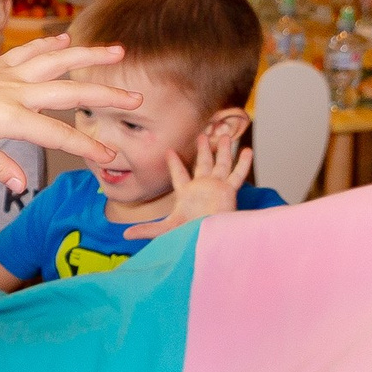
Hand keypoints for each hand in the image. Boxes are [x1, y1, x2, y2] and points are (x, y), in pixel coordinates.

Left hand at [0, 35, 137, 195]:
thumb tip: (20, 187)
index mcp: (7, 117)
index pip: (55, 135)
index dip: (83, 147)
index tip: (108, 156)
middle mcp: (12, 91)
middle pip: (67, 92)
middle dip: (104, 97)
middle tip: (137, 99)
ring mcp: (5, 73)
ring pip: (54, 61)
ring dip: (87, 56)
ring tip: (118, 52)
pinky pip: (29, 52)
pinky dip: (50, 45)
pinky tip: (68, 41)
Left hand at [122, 135, 250, 239]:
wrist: (209, 237)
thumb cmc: (189, 233)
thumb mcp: (166, 229)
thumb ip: (147, 230)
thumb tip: (124, 235)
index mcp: (186, 193)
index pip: (178, 174)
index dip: (174, 163)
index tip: (169, 150)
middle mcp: (203, 187)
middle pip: (202, 164)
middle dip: (203, 150)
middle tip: (202, 135)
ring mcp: (217, 187)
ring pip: (221, 164)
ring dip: (223, 150)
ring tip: (225, 134)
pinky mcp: (229, 191)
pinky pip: (237, 174)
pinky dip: (242, 163)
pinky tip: (246, 150)